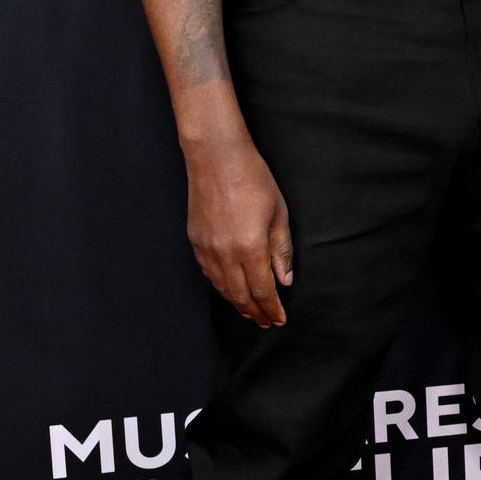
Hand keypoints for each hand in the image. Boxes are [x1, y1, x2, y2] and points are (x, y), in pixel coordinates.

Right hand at [184, 134, 293, 326]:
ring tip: (250, 312)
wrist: (216, 157)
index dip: (272, 308)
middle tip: (266, 322)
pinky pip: (209, 274)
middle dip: (256, 312)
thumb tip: (285, 281)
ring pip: (222, 288)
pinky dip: (221, 287)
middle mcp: (225, 254)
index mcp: (250, 248)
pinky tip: (230, 290)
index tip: (280, 319)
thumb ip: (281, 251)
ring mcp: (207, 249)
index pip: (262, 290)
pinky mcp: (195, 241)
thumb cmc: (252, 179)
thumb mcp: (278, 214)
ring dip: (237, 303)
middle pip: (241, 295)